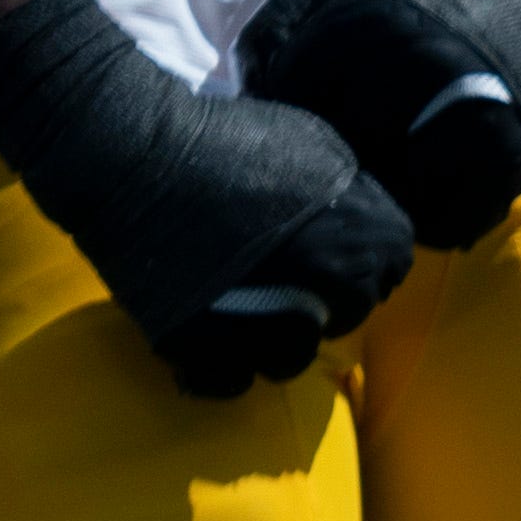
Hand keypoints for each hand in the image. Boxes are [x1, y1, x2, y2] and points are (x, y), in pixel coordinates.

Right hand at [0, 0, 412, 396]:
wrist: (131, 151)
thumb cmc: (226, 138)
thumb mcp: (317, 146)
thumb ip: (357, 194)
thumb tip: (370, 224)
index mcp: (376, 242)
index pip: (389, 272)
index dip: (352, 262)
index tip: (316, 249)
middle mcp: (341, 294)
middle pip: (344, 318)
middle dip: (317, 299)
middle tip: (271, 272)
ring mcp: (277, 328)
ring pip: (292, 358)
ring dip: (269, 337)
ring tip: (234, 303)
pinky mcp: (212, 351)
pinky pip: (231, 383)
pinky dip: (219, 366)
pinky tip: (204, 335)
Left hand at [233, 0, 520, 247]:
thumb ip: (277, 29)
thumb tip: (242, 95)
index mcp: (374, 24)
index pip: (296, 95)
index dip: (284, 111)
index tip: (296, 114)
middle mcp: (427, 69)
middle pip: (344, 149)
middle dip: (331, 157)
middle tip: (334, 155)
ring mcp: (475, 118)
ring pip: (396, 194)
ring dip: (379, 197)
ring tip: (376, 177)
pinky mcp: (514, 159)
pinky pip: (451, 221)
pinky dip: (427, 220)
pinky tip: (418, 193)